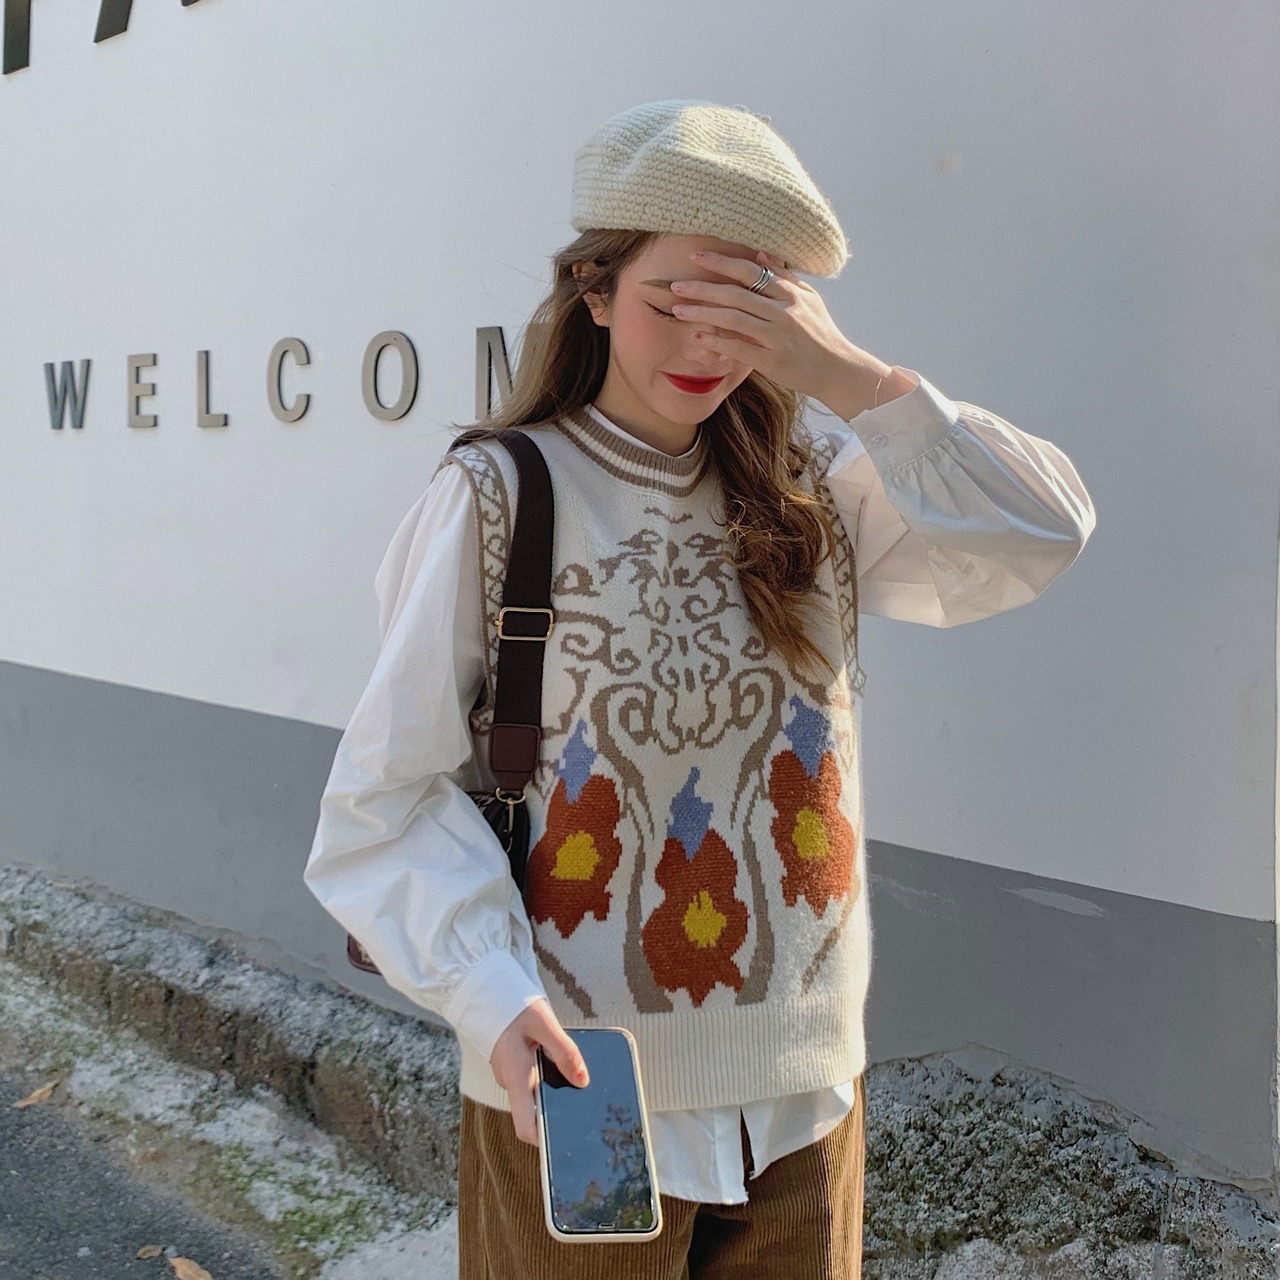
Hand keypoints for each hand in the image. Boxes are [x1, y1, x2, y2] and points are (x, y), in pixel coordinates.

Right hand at [489, 998, 588, 1145]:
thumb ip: (564, 1051)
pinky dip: (548, 1077)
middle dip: (557, 1113)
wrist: (486, 991)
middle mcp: (512, 1081)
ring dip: (554, 1091)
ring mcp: (512, 1075)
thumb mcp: (543, 1023)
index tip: (565, 1142)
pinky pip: (533, 1079)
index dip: (544, 1140)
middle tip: (586, 1110)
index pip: (525, 1125)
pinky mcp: (515, 1065)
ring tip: (580, 1083)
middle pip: (535, 1112)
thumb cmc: (513, 1005)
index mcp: (516, 1076)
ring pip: (535, 1094)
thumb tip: (583, 1081)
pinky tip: (566, 1066)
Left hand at [668, 248, 887, 404]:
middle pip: (737, 294)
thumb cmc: (820, 333)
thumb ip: (784, 277)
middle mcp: (784, 312)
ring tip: (678, 310)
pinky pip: (739, 348)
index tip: (697, 256)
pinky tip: (698, 337)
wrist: (837, 369)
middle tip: (676, 284)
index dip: (723, 262)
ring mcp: (777, 337)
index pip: (751, 272)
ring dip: (702, 313)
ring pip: (734, 319)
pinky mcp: (772, 361)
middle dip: (703, 288)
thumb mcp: (808, 299)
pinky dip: (717, 341)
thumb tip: (760, 253)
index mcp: (791, 294)